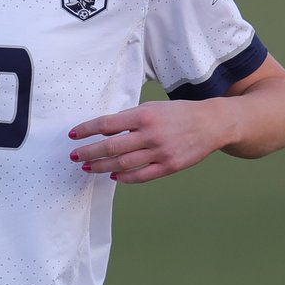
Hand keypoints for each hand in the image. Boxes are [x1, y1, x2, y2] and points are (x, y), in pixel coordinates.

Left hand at [68, 99, 232, 183]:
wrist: (211, 124)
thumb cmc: (178, 114)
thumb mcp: (152, 107)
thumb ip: (129, 117)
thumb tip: (103, 129)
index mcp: (144, 115)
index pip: (107, 123)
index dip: (87, 130)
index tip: (73, 135)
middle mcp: (150, 134)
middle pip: (111, 146)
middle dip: (89, 152)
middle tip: (74, 156)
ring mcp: (160, 152)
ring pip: (123, 164)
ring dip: (101, 167)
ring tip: (88, 167)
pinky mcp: (169, 166)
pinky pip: (141, 176)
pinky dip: (124, 178)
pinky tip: (113, 176)